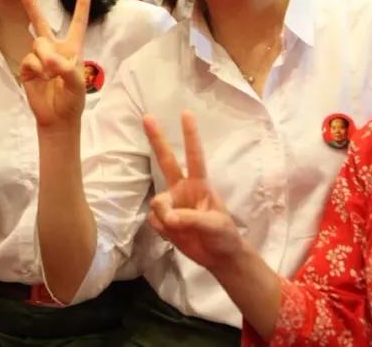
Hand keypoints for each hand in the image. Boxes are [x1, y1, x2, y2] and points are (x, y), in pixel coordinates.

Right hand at [17, 0, 89, 129]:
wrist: (57, 118)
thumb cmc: (73, 100)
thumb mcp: (78, 85)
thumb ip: (66, 69)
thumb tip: (49, 60)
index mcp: (72, 49)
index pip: (77, 24)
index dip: (81, 7)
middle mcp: (54, 49)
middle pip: (41, 22)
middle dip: (30, 4)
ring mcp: (39, 58)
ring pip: (37, 44)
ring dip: (44, 59)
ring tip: (50, 75)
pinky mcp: (27, 68)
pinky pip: (28, 60)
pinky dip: (35, 69)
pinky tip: (40, 79)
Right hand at [143, 111, 243, 270]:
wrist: (219, 258)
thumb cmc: (224, 235)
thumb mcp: (215, 226)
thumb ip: (191, 219)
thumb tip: (169, 218)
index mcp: (200, 185)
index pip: (194, 156)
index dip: (190, 136)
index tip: (186, 113)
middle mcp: (182, 189)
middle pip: (166, 160)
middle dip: (157, 139)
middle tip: (147, 116)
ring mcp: (172, 204)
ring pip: (157, 202)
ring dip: (164, 216)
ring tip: (178, 229)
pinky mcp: (163, 220)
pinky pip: (154, 220)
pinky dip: (162, 230)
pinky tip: (174, 236)